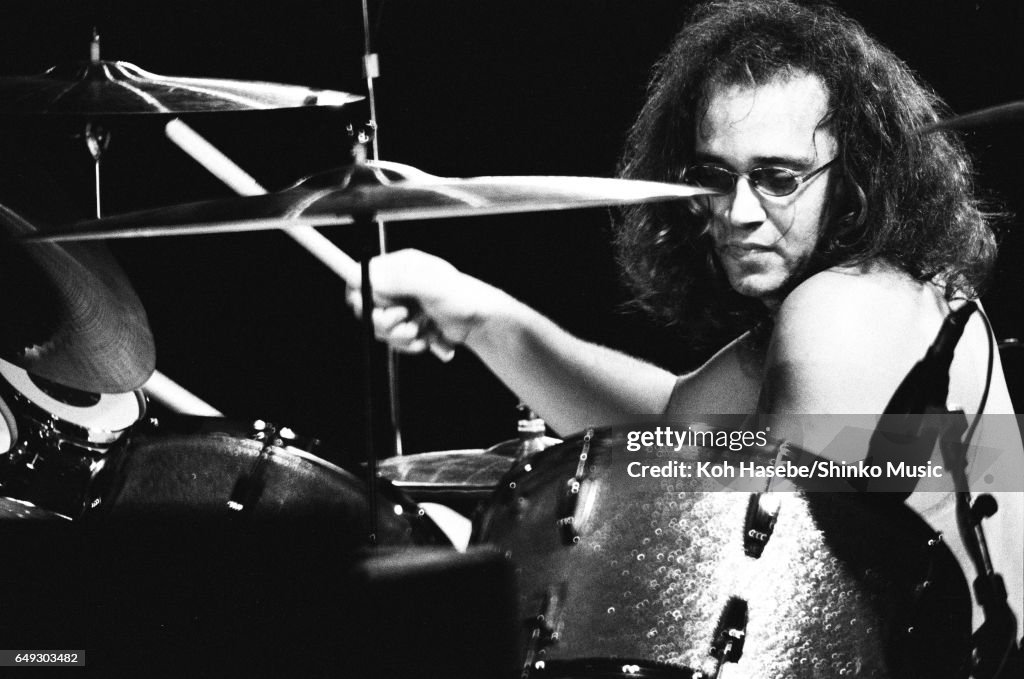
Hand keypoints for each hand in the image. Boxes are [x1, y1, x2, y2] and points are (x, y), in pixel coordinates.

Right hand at [345, 249, 506, 356]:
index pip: (363, 275)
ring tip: (423, 330)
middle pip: (366, 306)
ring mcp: (403, 306)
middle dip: (384, 320)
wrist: (482, 323)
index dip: (363, 293)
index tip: (375, 306)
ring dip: (401, 336)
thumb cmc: (463, 298)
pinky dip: (410, 344)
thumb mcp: (432, 287)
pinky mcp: (408, 326)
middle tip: (404, 319)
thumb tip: (370, 278)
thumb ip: (401, 282)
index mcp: (401, 266)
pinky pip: (395, 341)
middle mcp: (398, 285)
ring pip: (381, 328)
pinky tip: (428, 338)